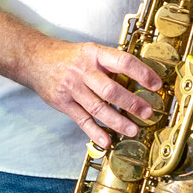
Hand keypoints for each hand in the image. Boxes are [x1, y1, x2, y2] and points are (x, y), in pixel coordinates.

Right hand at [26, 38, 161, 147]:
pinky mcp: (63, 103)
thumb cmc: (68, 56)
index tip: (156, 84)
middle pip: (111, 89)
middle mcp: (84, 71)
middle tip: (147, 113)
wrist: (35, 59)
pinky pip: (82, 120)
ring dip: (117, 121)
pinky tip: (107, 140)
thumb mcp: (90, 51)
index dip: (142, 73)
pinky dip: (95, 132)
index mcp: (95, 54)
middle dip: (132, 103)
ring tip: (133, 130)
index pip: (123, 62)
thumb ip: (110, 64)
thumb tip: (139, 77)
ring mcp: (72, 88)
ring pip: (98, 108)